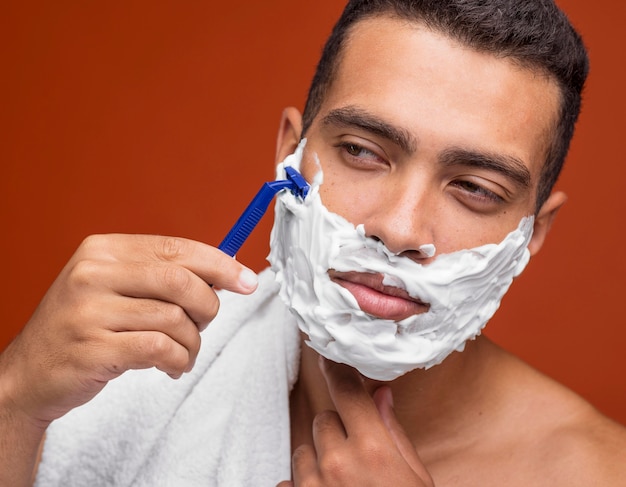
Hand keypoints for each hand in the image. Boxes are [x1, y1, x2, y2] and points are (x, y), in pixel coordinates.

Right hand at [0, 234, 257, 425]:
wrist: (29, 373)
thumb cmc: (86, 327)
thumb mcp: (114, 287)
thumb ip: (161, 275)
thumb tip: (226, 273)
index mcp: (103, 250)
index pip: (177, 248)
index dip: (220, 264)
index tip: (246, 280)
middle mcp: (92, 273)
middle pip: (181, 281)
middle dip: (207, 306)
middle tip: (204, 324)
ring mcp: (89, 311)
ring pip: (174, 320)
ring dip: (192, 342)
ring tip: (183, 352)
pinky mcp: (92, 348)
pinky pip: (160, 349)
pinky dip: (178, 360)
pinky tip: (172, 366)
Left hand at [278, 357, 433, 485]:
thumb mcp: (415, 477)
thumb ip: (393, 432)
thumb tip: (381, 395)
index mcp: (372, 449)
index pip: (348, 392)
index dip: (338, 369)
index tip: (329, 357)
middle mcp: (337, 463)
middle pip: (324, 420)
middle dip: (338, 430)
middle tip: (358, 454)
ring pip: (303, 450)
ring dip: (319, 459)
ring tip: (344, 484)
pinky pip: (289, 483)